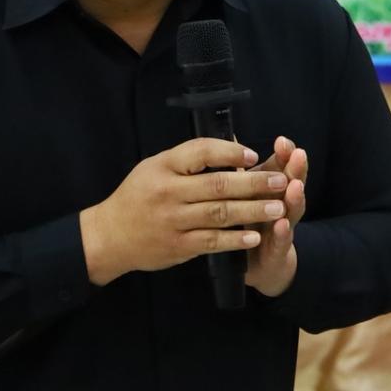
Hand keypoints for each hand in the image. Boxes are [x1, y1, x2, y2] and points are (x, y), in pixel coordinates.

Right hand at [79, 138, 286, 286]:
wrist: (109, 236)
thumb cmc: (138, 196)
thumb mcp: (155, 167)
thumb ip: (189, 158)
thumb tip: (232, 145)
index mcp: (163, 166)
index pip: (201, 152)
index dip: (230, 152)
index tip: (254, 154)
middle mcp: (168, 192)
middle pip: (218, 185)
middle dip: (254, 183)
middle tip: (281, 181)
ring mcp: (173, 221)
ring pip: (219, 214)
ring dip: (252, 211)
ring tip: (278, 207)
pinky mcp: (177, 246)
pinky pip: (211, 241)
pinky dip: (235, 239)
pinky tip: (256, 237)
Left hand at [246, 136, 307, 296]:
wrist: (260, 264)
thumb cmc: (251, 223)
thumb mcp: (249, 196)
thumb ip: (245, 172)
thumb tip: (231, 139)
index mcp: (271, 190)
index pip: (282, 167)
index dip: (284, 154)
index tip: (282, 141)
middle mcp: (282, 206)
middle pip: (292, 184)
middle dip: (296, 169)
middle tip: (299, 154)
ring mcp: (283, 228)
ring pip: (292, 211)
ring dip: (295, 198)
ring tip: (295, 185)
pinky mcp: (278, 252)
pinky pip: (281, 243)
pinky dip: (283, 233)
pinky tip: (282, 225)